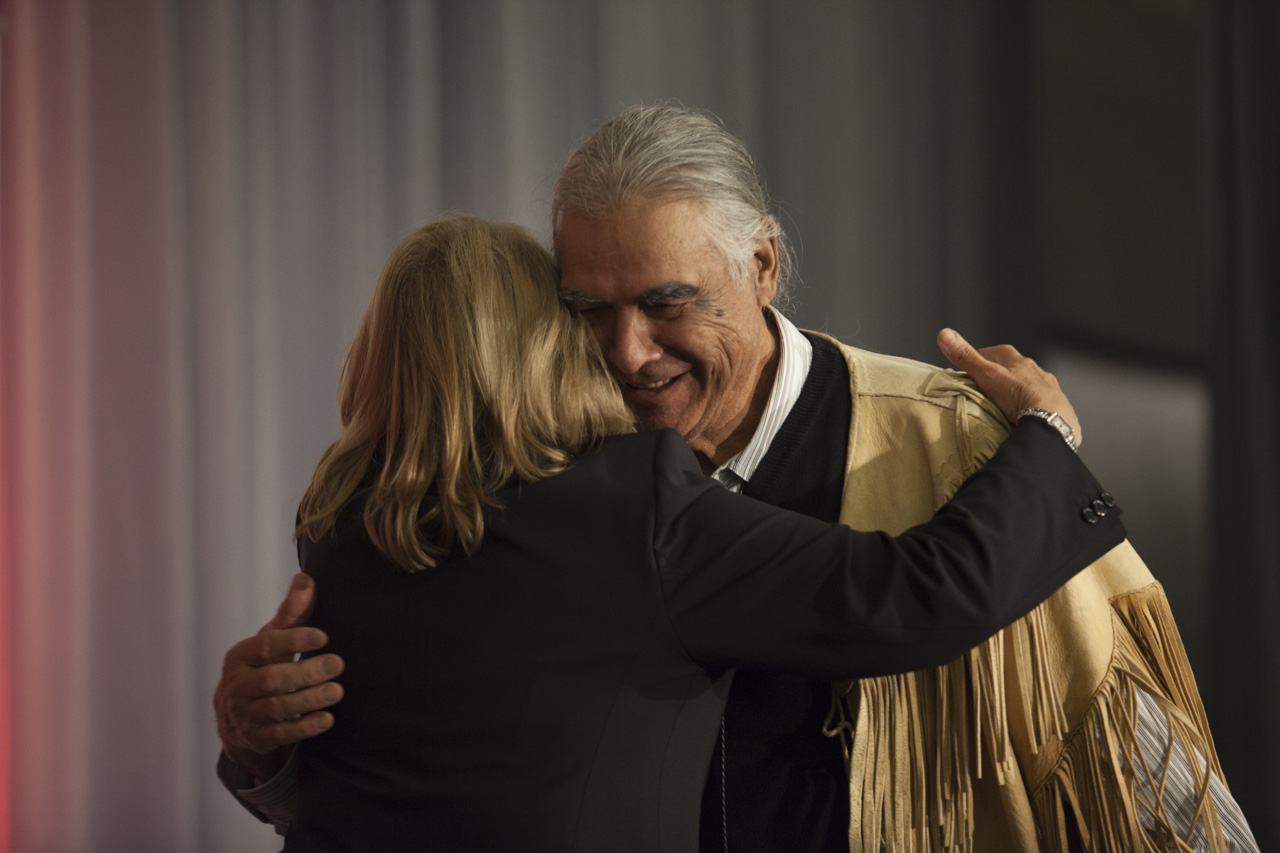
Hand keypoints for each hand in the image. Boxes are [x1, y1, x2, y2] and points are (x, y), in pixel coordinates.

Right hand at [213, 573, 344, 782]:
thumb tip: (306, 579)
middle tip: (337, 663)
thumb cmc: (262, 668)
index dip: (294, 640)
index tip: (323, 636)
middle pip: (272, 679)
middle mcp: (238, 685)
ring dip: (309, 699)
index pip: (266, 645)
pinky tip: (327, 719)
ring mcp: (245, 715)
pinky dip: (305, 727)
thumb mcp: (271, 640)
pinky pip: (281, 734)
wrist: (236, 720)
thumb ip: (291, 614)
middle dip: (306, 672)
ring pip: (277, 707)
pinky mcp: (257, 738)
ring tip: (337, 691)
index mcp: (241, 656)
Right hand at [937, 328, 1081, 448]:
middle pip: (1014, 368)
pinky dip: (1033, 406)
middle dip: (1001, 375)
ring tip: (1006, 405)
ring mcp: (1048, 388)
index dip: (981, 358)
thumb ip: (965, 357)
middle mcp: (1035, 370)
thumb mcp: (986, 375)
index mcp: (1017, 360)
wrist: (1049, 420)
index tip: (969, 368)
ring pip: (1030, 385)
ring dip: (1019, 391)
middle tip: (986, 387)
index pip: (995, 352)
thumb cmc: (1017, 395)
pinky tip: (1026, 416)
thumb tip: (943, 333)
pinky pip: (1042, 402)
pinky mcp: (1058, 406)